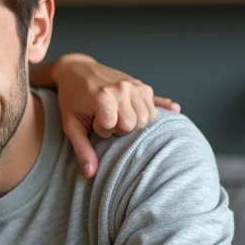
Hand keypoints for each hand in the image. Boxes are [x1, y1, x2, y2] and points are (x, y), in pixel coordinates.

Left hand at [53, 55, 179, 177]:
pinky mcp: (142, 85)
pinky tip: (173, 108)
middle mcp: (123, 89)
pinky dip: (160, 108)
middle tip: (104, 117)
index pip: (116, 129)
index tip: (92, 119)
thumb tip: (91, 174)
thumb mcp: (71, 124)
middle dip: (119, 127)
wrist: (75, 70)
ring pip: (147, 118)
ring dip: (134, 121)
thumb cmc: (71, 98)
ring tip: (116, 113)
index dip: (102, 129)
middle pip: (134, 125)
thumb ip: (82, 149)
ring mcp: (135, 85)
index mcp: (104, 97)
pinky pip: (157, 102)